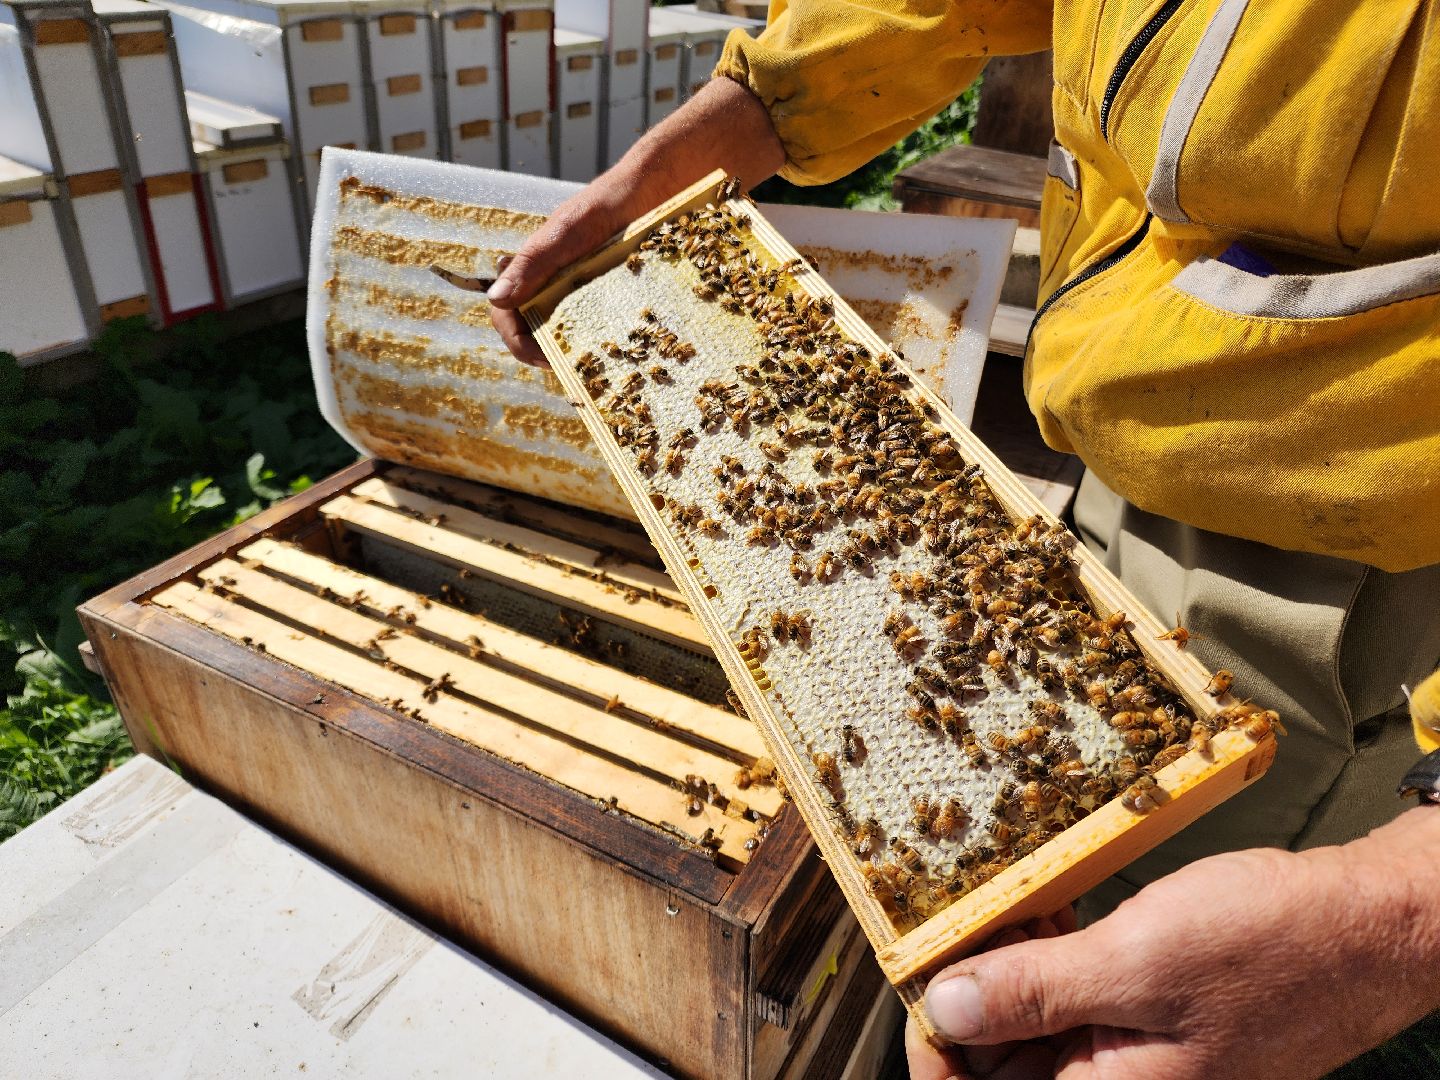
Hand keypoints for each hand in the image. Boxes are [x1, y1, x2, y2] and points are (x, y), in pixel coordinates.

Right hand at [487, 77, 784, 365]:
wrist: (664, 186)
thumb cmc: (611, 202)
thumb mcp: (570, 230)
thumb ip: (534, 261)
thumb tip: (497, 300)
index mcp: (538, 270)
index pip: (509, 315)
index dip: (517, 340)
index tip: (541, 356)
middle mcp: (561, 287)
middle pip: (540, 334)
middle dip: (551, 354)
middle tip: (579, 368)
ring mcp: (591, 295)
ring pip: (574, 338)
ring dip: (583, 356)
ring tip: (604, 365)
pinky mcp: (622, 300)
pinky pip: (611, 333)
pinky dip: (614, 347)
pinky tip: (630, 355)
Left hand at [910, 808, 1439, 1079]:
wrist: (1364, 927)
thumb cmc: (1270, 949)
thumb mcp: (1137, 963)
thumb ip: (1033, 992)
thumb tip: (941, 1010)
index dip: (934, 1044)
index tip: (920, 974)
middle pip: (998, 1062)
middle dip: (970, 994)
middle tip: (965, 921)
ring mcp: (1132, 1057)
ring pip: (1030, 1025)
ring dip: (1008, 968)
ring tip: (1013, 909)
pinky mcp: (1145, 1017)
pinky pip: (1072, 998)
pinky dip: (1050, 956)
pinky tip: (1051, 911)